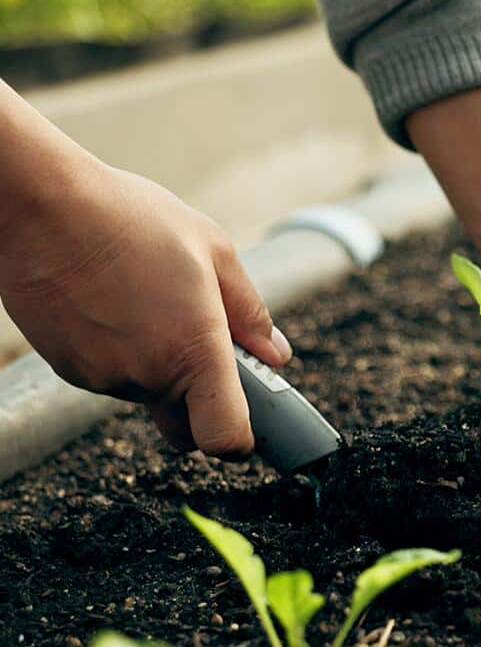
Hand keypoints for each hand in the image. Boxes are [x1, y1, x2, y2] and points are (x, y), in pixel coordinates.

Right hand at [0, 161, 290, 456]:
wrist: (38, 205)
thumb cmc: (130, 219)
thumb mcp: (213, 252)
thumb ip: (250, 313)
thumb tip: (276, 355)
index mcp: (193, 352)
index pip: (223, 438)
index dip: (239, 441)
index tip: (247, 422)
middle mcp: (146, 376)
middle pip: (185, 420)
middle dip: (199, 399)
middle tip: (200, 343)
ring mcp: (101, 376)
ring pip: (145, 393)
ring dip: (156, 364)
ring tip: (145, 299)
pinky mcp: (67, 369)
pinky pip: (109, 375)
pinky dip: (119, 353)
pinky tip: (112, 303)